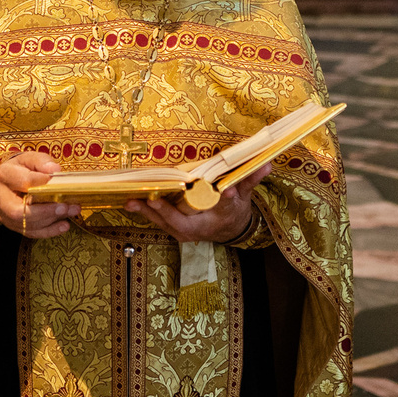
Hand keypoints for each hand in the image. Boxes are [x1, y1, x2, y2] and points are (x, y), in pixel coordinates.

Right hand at [0, 151, 74, 237]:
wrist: (3, 182)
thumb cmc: (19, 169)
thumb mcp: (28, 159)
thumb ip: (41, 162)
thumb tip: (55, 170)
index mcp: (4, 176)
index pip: (24, 182)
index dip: (43, 184)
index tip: (60, 182)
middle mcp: (0, 198)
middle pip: (20, 211)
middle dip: (46, 211)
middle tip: (65, 206)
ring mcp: (4, 215)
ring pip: (26, 224)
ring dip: (51, 220)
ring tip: (71, 212)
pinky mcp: (12, 225)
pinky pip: (30, 232)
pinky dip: (49, 231)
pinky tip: (64, 225)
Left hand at [128, 156, 275, 244]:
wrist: (228, 231)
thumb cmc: (235, 211)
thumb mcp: (245, 196)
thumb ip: (251, 178)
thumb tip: (266, 164)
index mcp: (222, 217)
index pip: (225, 206)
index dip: (226, 198)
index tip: (227, 190)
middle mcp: (202, 228)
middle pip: (184, 221)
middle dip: (167, 211)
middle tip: (154, 199)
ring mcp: (185, 232)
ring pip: (165, 222)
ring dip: (148, 212)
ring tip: (132, 200)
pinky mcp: (174, 229)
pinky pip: (159, 220)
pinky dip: (146, 211)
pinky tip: (131, 201)